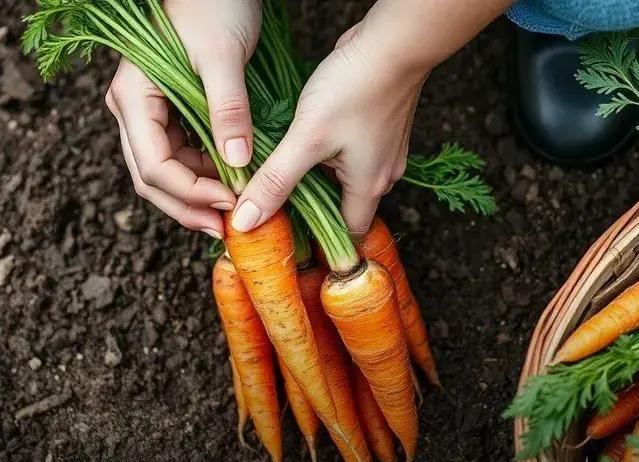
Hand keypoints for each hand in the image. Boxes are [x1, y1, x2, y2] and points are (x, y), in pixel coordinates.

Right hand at [105, 0, 260, 237]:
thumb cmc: (213, 6)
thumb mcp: (223, 57)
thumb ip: (228, 110)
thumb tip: (238, 163)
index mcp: (132, 98)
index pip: (154, 167)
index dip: (191, 193)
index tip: (232, 200)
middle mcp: (132, 111)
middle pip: (152, 179)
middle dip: (189, 206)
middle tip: (227, 228)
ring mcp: (148, 113)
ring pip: (166, 172)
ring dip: (198, 195)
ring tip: (235, 209)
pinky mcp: (169, 113)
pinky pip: (181, 155)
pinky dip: (204, 175)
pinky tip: (232, 184)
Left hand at [232, 22, 427, 236]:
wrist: (392, 43)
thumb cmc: (355, 88)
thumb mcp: (307, 139)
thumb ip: (276, 180)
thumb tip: (246, 221)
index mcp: (369, 187)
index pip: (345, 233)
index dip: (317, 240)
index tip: (286, 239)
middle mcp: (382, 174)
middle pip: (343, 205)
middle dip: (310, 207)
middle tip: (273, 205)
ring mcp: (383, 149)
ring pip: (342, 176)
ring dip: (314, 176)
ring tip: (280, 172)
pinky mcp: (376, 127)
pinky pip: (347, 153)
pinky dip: (324, 153)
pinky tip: (302, 140)